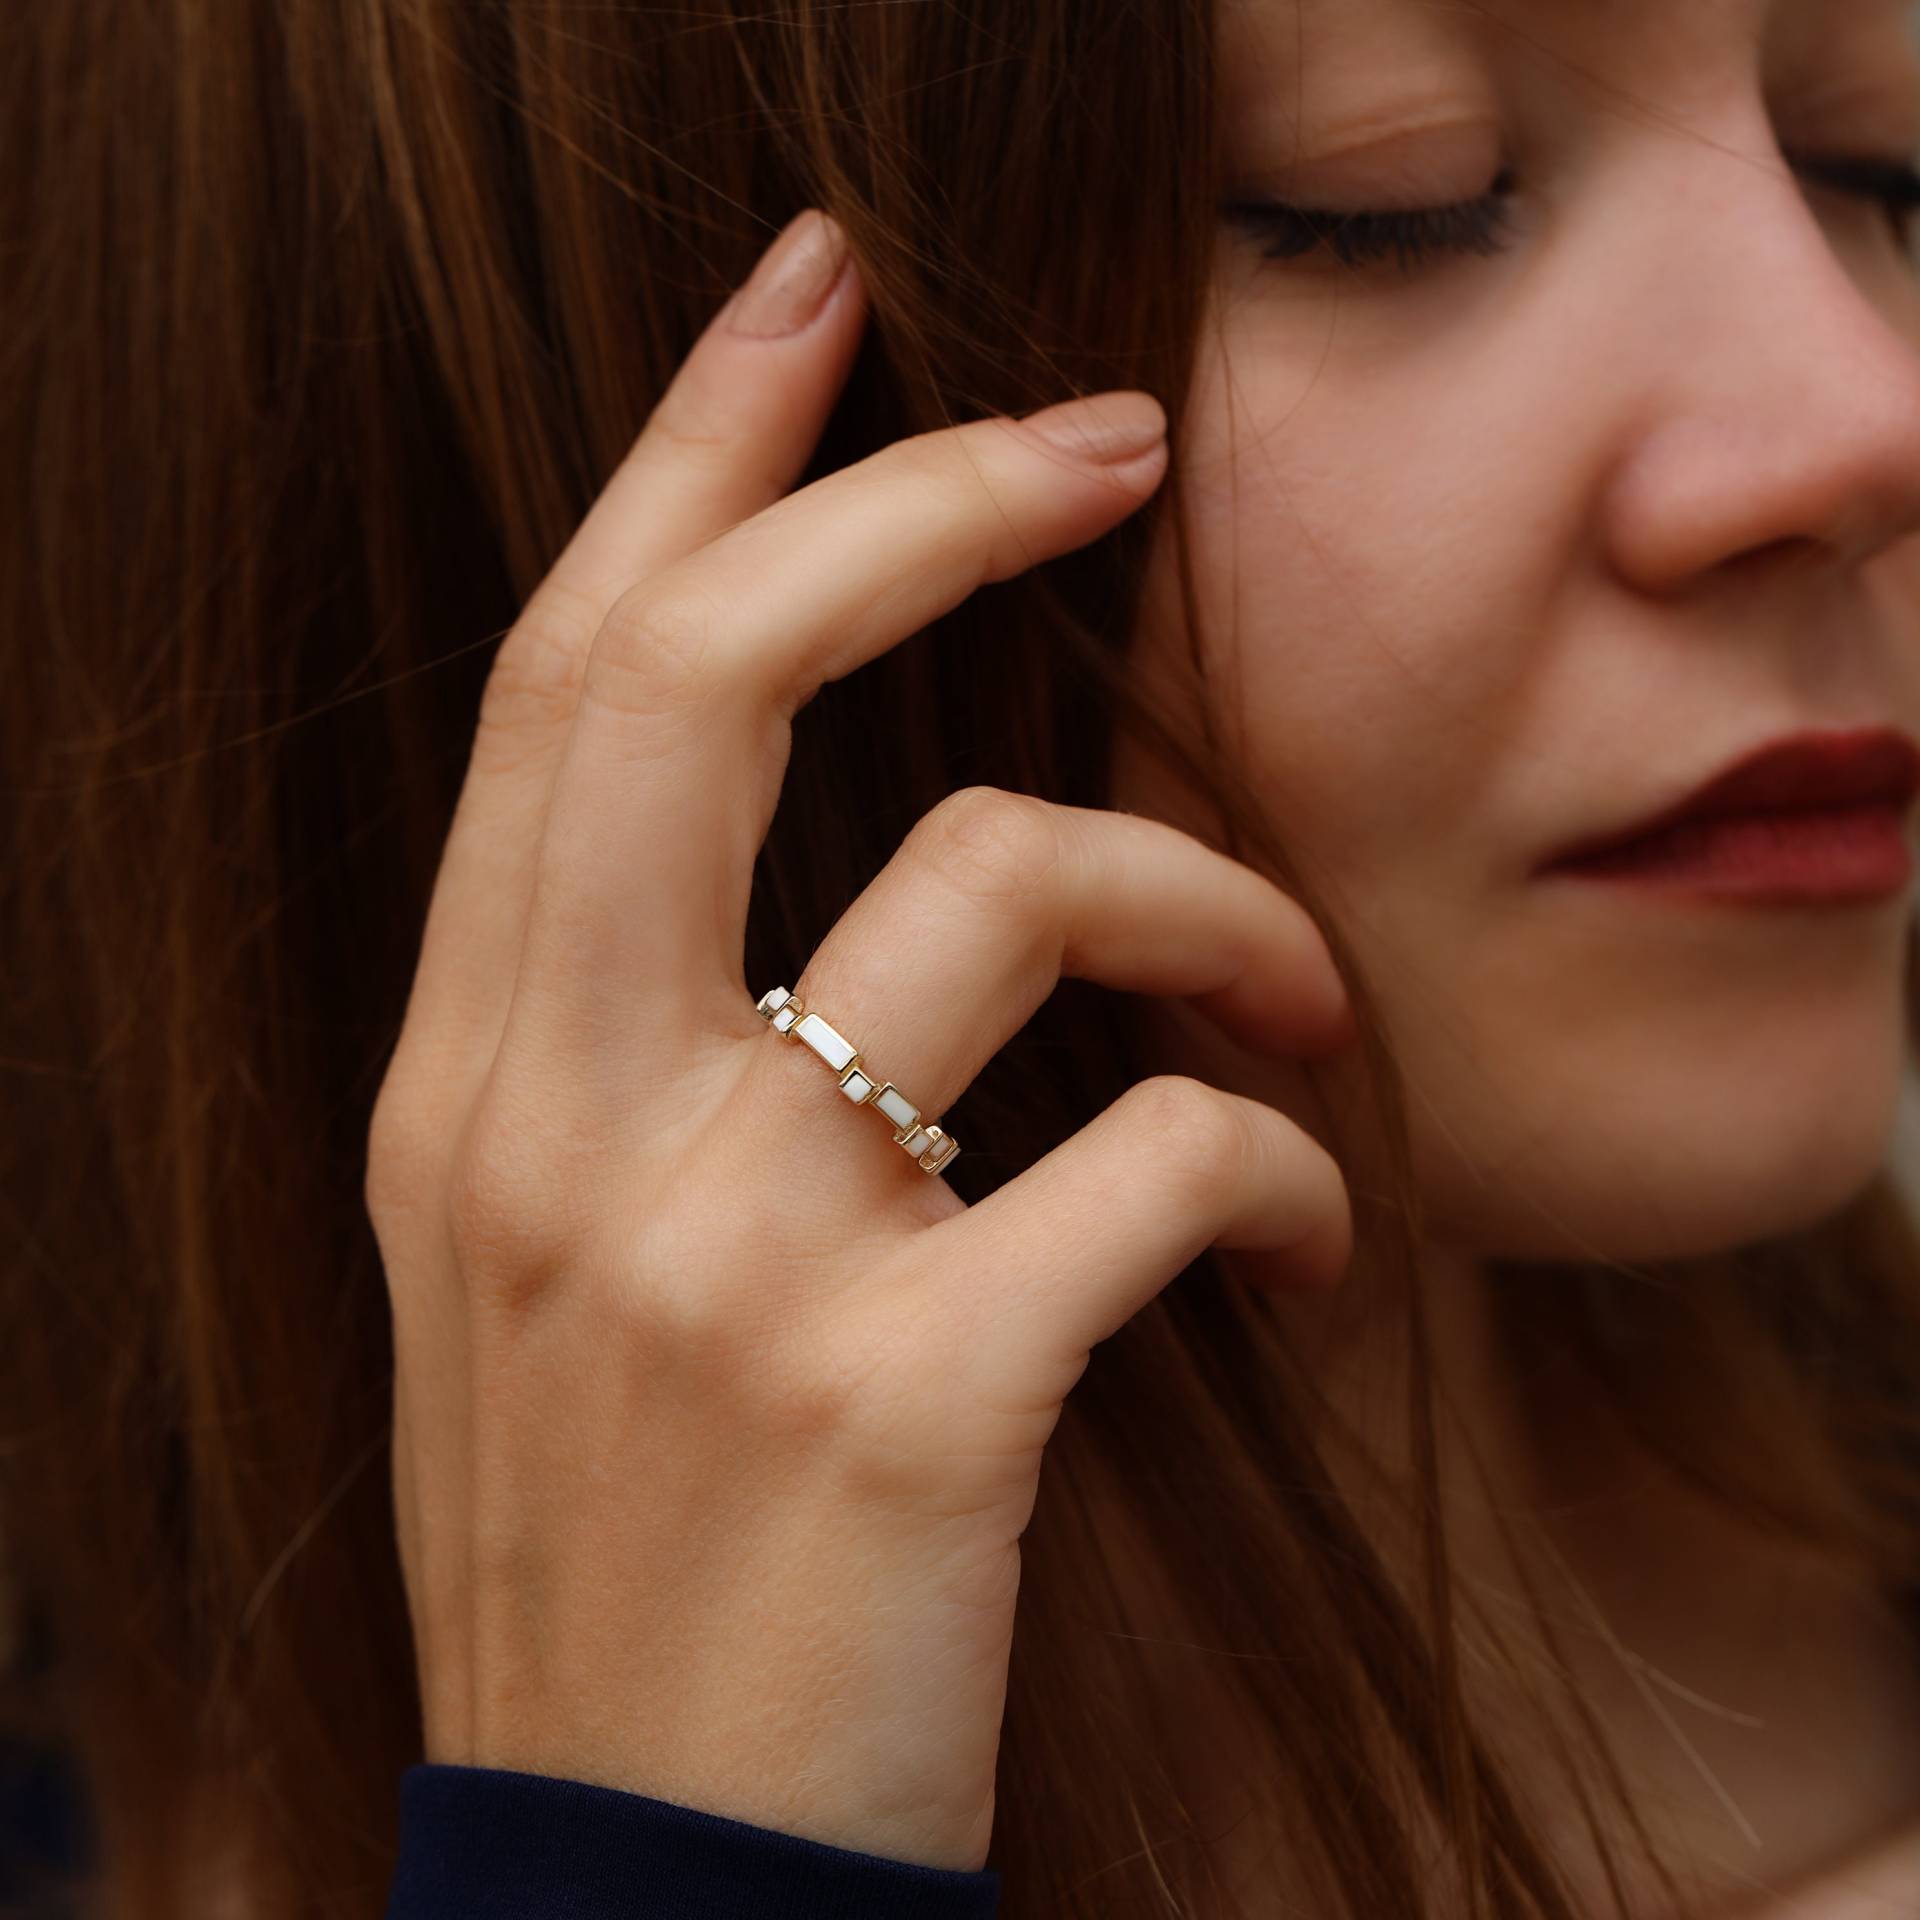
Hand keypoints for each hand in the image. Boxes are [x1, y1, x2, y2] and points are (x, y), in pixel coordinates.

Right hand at [364, 206, 1354, 1875]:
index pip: (563, 683)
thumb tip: (832, 874)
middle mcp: (554, 1132)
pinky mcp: (904, 1396)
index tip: (814, 301)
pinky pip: (1165, 1160)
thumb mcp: (548, 1282)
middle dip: (919, 496)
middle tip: (1108, 430)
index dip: (690, 457)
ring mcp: (718, 1258)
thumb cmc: (622, 1565)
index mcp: (464, 1089)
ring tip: (1295, 989)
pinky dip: (1282, 1175)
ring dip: (1210, 899)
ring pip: (1007, 883)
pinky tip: (1302, 1256)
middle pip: (709, 678)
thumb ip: (630, 1063)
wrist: (636, 1900)